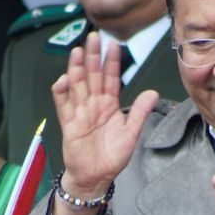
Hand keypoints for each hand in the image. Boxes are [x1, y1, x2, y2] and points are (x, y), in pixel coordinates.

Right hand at [51, 34, 156, 214]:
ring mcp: (80, 112)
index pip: (111, 78)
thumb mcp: (131, 133)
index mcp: (110, 105)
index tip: (113, 44)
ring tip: (77, 50)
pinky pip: (63, 104)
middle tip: (93, 36)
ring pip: (77, 85)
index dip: (112, 62)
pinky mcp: (69, 123)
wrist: (97, 177)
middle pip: (92, 75)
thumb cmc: (113, 157)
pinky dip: (62, 91)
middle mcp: (94, 104)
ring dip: (76, 68)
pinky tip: (64, 79)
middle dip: (92, 56)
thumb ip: (139, 112)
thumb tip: (152, 92)